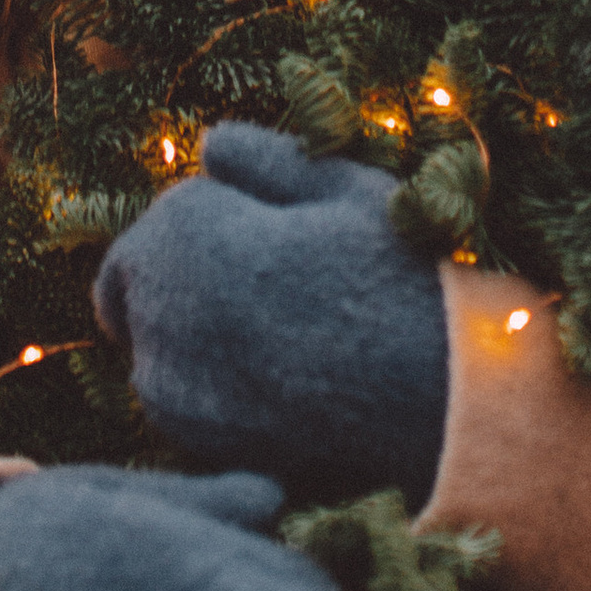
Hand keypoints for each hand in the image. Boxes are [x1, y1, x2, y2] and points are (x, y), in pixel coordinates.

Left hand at [94, 124, 450, 511]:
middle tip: (276, 291)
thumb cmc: (397, 274)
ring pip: (160, 346)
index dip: (225, 221)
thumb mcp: (340, 188)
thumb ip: (261, 157)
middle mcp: (155, 312)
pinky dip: (214, 392)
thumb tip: (210, 145)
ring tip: (289, 340)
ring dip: (197, 336)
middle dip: (190, 278)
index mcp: (181, 233)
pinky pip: (186, 402)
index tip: (282, 237)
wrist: (445, 397)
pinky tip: (285, 388)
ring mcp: (168, 387)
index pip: (171, 215)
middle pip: (145, 284)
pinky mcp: (193, 445)